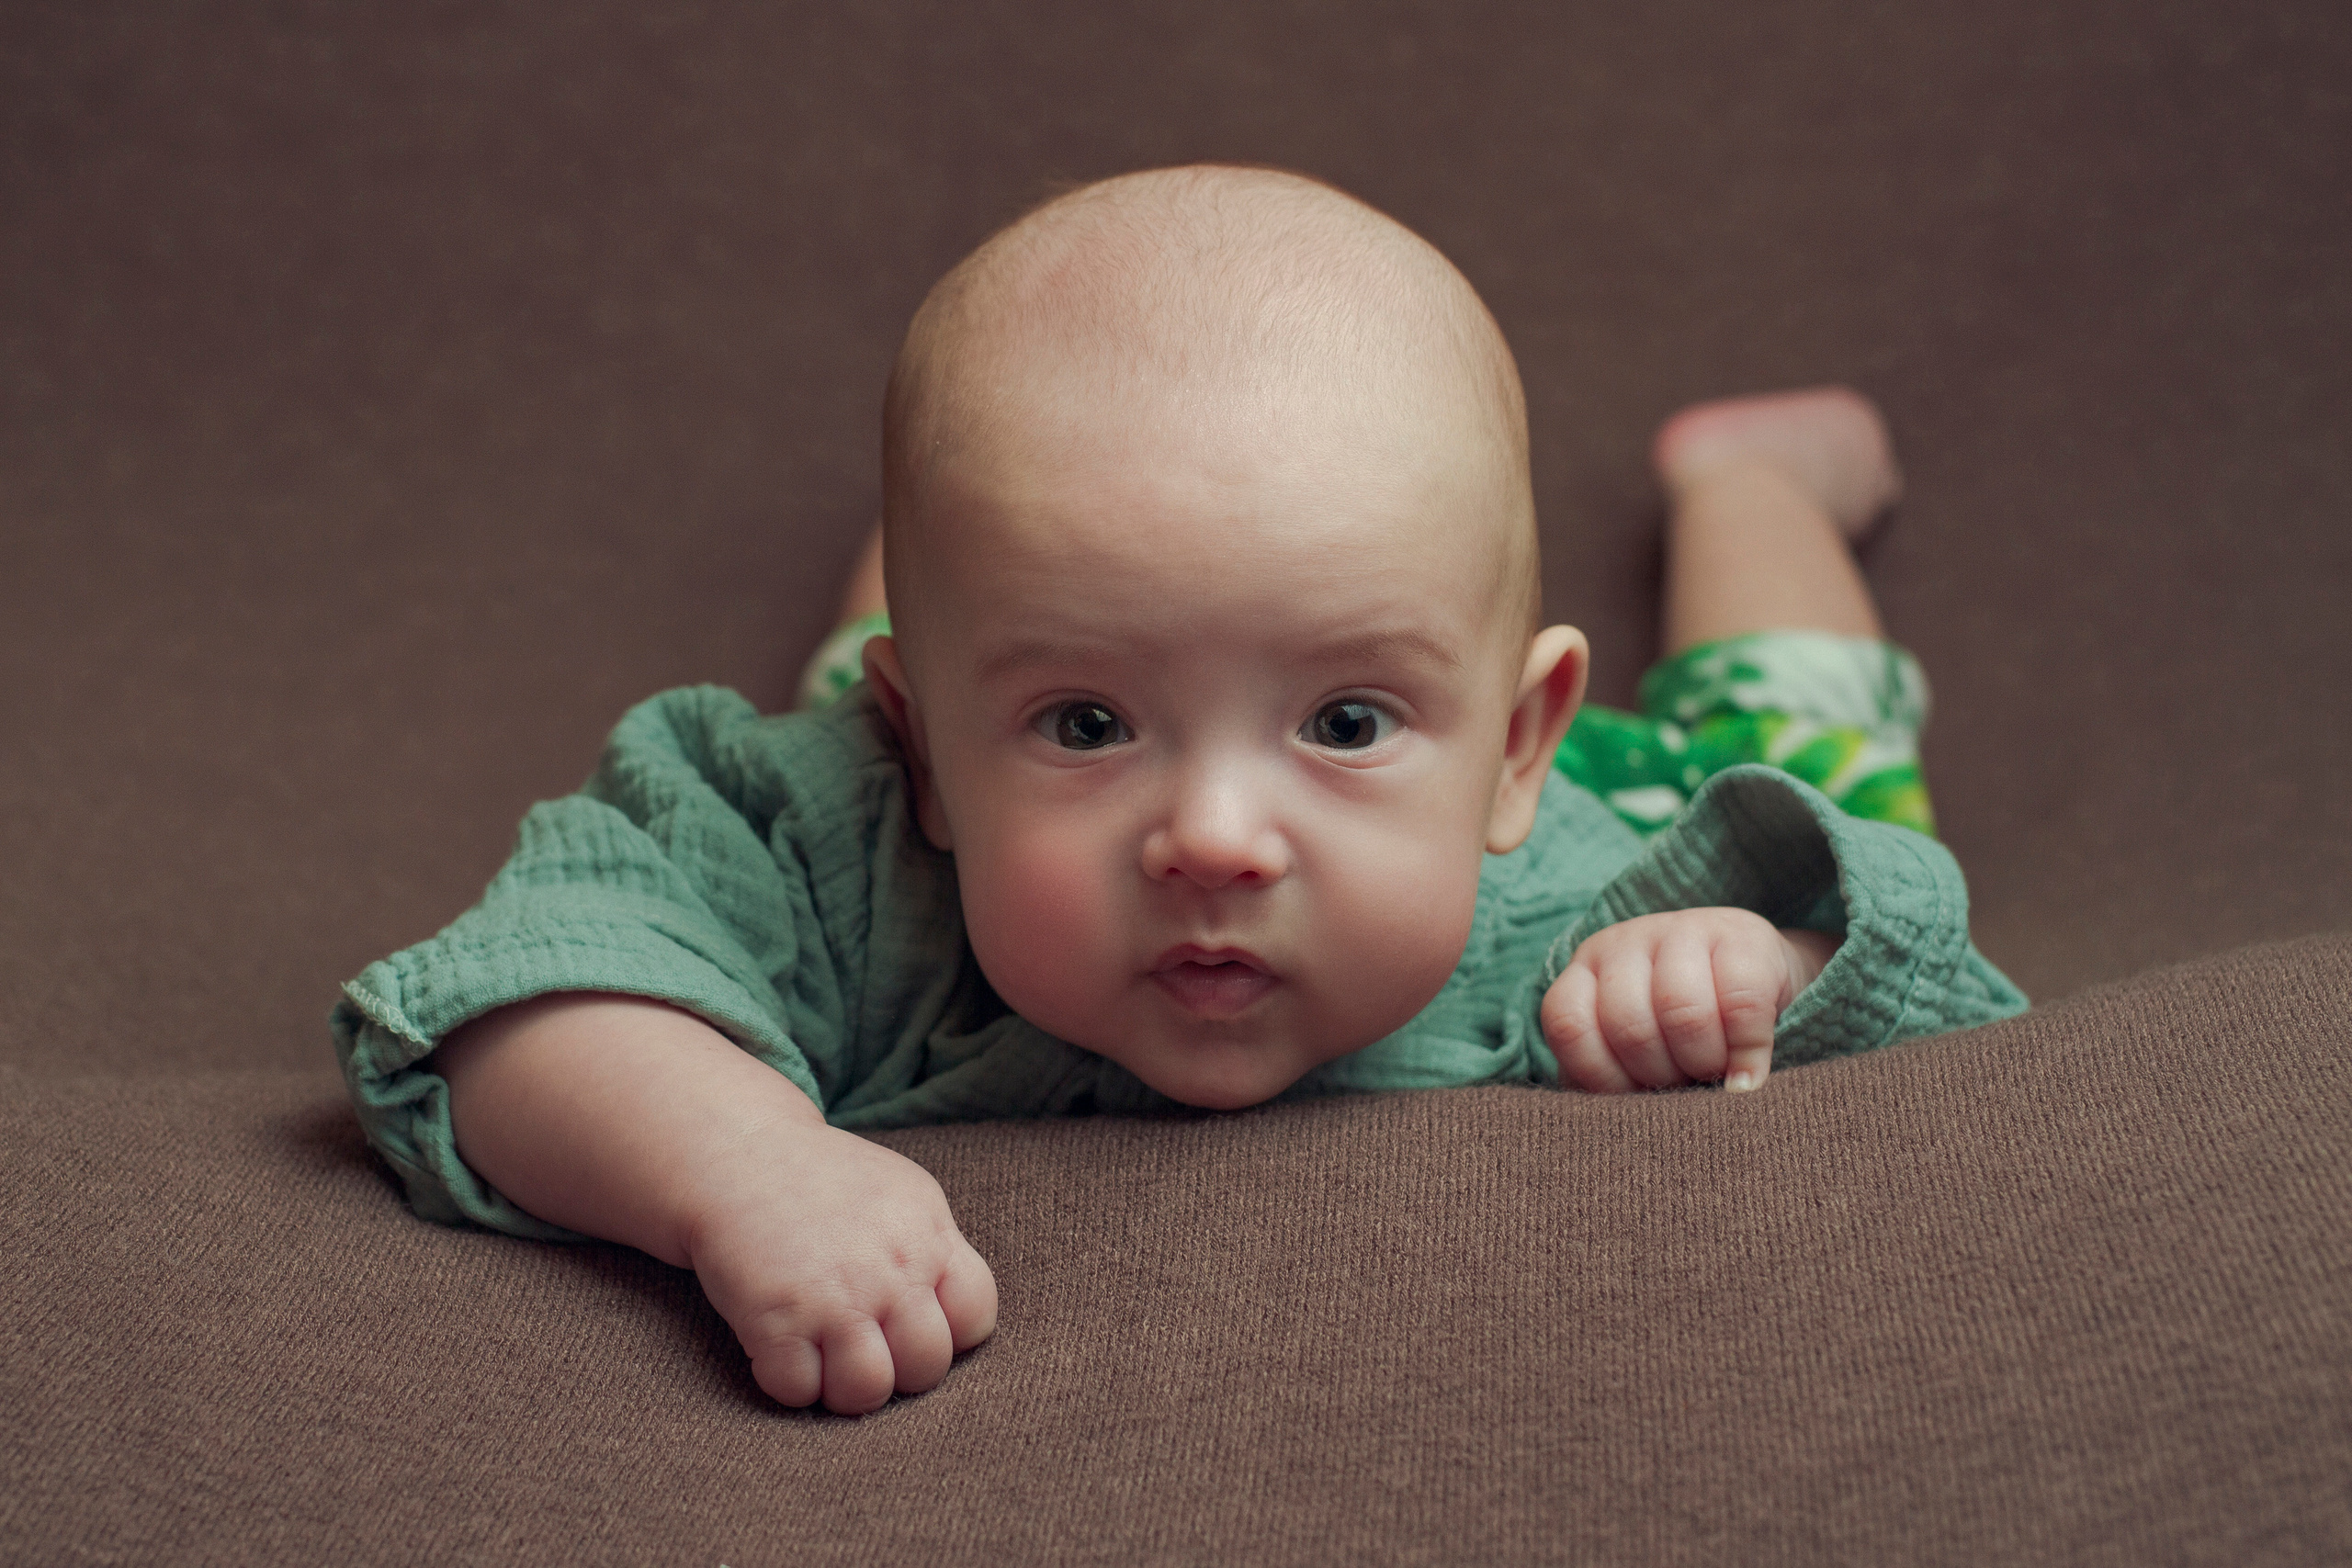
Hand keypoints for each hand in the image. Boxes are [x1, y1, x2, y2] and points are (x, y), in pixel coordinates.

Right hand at [682, 1116, 998, 1415]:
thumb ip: (934, 1252)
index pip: (976, 1318)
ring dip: (845, 1389)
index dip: (950, 1336)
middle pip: (926, 1367)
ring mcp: (835, 1298)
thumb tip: (949, 1320)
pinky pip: (798, 1391)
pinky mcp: (776, 1320)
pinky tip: (781, 1349)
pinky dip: (790, 1383)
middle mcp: (891, 1270)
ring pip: (867, 1391)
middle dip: (898, 1371)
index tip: (912, 1325)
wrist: (739, 1152)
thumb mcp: (901, 1197)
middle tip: (865, 1347)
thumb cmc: (823, 1180)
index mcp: (929, 1235)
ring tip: (826, 1361)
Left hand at [1541, 908, 1835, 1093]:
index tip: (1636, 1098)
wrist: (1765, 992)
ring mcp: (1682, 929)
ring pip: (1682, 1012)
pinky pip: (1741, 1003)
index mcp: (1586, 974)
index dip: (1603, 1078)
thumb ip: (1611, 1084)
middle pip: (1628, 1025)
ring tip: (1717, 1079)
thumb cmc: (1684, 1043)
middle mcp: (1625, 944)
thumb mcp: (1637, 1059)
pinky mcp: (1743, 936)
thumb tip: (1598, 1134)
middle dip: (1661, 1076)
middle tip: (1685, 1087)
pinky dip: (1748, 1052)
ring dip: (1705, 1063)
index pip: (1569, 1025)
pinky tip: (1749, 1075)